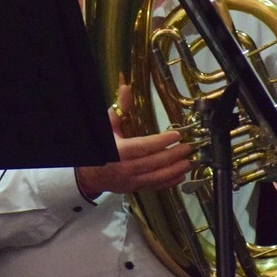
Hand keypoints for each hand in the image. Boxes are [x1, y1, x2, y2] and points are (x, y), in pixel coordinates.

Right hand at [75, 85, 191, 198]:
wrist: (88, 174)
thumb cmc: (99, 146)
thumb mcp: (107, 126)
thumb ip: (120, 108)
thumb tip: (126, 88)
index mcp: (118, 151)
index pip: (143, 146)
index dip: (161, 141)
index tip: (177, 135)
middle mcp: (125, 168)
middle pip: (154, 162)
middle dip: (173, 155)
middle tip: (188, 147)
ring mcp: (130, 181)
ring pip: (157, 176)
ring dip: (175, 170)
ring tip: (188, 162)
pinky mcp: (134, 188)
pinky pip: (154, 186)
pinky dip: (169, 182)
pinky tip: (180, 176)